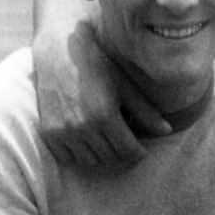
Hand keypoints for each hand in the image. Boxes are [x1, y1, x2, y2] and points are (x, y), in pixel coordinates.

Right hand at [33, 21, 168, 168]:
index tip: (141, 149)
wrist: (59, 53)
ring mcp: (63, 131)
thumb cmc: (98, 66)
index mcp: (104, 115)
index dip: (139, 153)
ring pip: (89, 161)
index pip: (128, 151)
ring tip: (107, 142)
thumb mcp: (125, 86)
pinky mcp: (48, 132)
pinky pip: (67, 157)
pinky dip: (79, 154)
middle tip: (126, 144)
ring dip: (101, 155)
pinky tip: (87, 142)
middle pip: (110, 158)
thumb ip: (145, 112)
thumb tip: (167, 131)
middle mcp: (82, 126)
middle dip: (122, 154)